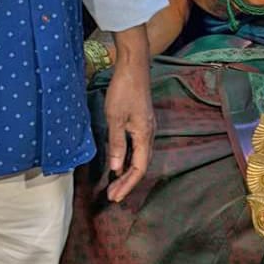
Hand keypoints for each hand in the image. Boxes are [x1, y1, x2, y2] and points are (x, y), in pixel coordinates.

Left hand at [104, 26, 155, 202]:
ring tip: (115, 183)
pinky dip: (129, 159)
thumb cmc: (124, 90)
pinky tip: (119, 161)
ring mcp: (147, 127)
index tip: (115, 197)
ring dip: (128, 172)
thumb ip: (116, 143)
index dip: (127, 184)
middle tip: (113, 195)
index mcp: (144, 135)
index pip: (138, 168)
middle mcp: (149, 134)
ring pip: (140, 157)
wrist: (133, 66)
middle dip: (128, 182)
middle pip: (141, 165)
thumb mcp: (115, 118)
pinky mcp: (142, 122)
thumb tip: (115, 168)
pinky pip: (138, 148)